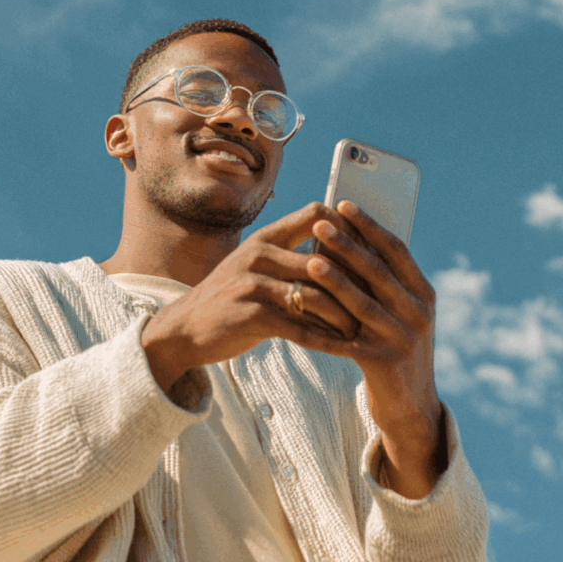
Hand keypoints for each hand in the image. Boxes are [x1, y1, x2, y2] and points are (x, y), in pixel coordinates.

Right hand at [141, 202, 366, 391]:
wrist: (184, 329)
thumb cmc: (230, 298)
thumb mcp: (256, 266)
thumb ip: (291, 256)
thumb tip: (338, 251)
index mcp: (265, 237)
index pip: (317, 215)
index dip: (348, 230)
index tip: (371, 252)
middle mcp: (259, 254)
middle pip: (323, 261)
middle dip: (353, 284)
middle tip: (378, 300)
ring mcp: (252, 284)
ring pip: (313, 295)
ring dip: (342, 315)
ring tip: (360, 329)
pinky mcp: (249, 315)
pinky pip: (297, 326)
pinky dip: (322, 338)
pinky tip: (340, 347)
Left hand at [307, 200, 444, 496]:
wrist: (411, 407)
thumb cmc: (394, 349)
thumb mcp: (400, 313)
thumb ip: (383, 282)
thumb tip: (345, 239)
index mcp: (423, 293)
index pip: (396, 250)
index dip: (369, 226)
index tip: (343, 204)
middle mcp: (418, 313)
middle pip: (378, 272)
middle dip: (347, 245)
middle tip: (319, 223)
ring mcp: (403, 339)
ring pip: (362, 304)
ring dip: (335, 281)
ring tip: (309, 261)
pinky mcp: (383, 364)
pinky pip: (345, 341)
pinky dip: (321, 326)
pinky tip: (298, 313)